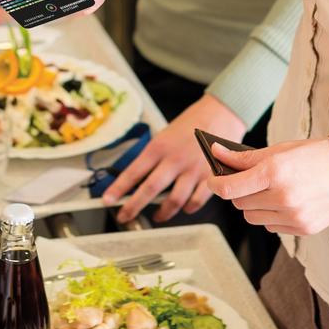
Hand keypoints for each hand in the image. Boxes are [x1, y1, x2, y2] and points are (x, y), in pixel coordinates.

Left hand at [101, 94, 246, 223]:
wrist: (220, 113)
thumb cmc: (191, 124)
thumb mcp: (165, 135)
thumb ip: (154, 157)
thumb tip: (138, 179)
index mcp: (159, 146)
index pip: (133, 171)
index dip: (118, 188)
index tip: (107, 199)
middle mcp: (175, 159)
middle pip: (149, 190)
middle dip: (133, 207)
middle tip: (124, 216)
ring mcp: (193, 169)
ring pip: (174, 201)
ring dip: (163, 213)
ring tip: (158, 216)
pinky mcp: (211, 176)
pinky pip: (197, 201)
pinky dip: (189, 208)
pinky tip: (185, 207)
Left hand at [209, 138, 328, 236]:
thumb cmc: (315, 156)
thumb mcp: (280, 149)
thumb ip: (246, 157)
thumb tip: (216, 153)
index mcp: (275, 172)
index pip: (229, 188)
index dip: (216, 184)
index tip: (213, 180)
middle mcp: (282, 197)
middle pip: (239, 203)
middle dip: (238, 191)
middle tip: (248, 181)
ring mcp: (293, 216)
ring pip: (253, 217)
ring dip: (254, 205)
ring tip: (270, 191)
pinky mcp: (302, 229)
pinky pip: (271, 227)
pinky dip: (271, 216)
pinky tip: (285, 202)